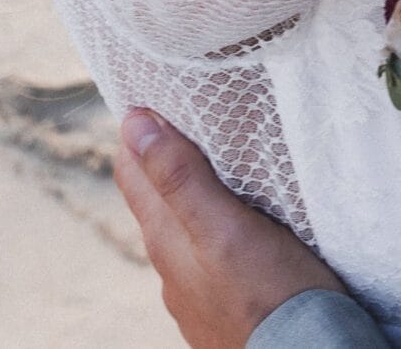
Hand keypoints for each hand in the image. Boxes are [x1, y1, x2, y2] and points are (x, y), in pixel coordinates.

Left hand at [113, 108, 346, 348]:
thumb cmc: (270, 297)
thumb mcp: (225, 228)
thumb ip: (180, 179)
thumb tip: (134, 124)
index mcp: (164, 239)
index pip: (130, 169)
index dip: (139, 130)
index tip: (160, 95)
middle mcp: (170, 266)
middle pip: (155, 196)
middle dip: (166, 154)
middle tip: (194, 116)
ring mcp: (194, 290)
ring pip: (183, 226)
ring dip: (194, 192)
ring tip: (223, 164)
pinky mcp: (222, 305)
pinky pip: (208, 254)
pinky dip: (215, 226)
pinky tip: (243, 224)